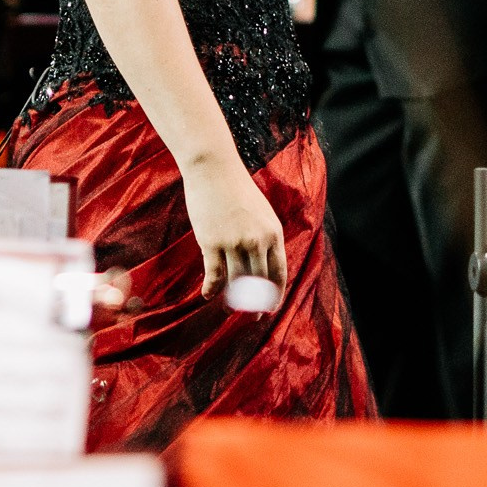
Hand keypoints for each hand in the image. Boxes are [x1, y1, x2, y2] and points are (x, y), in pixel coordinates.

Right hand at [181, 155, 287, 304]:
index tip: (271, 308)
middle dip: (258, 304)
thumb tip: (261, 263)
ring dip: (232, 298)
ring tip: (229, 307)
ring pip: (236, 281)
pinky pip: (214, 274)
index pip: (279, 272)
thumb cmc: (236, 189)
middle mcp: (257, 240)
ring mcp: (234, 242)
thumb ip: (264, 236)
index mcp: (273, 232)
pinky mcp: (212, 242)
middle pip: (259, 282)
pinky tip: (207, 295)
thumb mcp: (260, 212)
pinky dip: (211, 288)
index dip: (275, 294)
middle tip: (254, 317)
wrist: (213, 169)